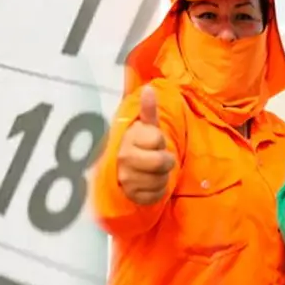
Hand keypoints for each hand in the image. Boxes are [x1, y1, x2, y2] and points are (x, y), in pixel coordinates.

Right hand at [117, 86, 175, 204]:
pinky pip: (156, 195)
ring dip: (162, 176)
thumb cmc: (137, 144)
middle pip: (162, 162)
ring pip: (160, 180)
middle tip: (160, 158)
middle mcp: (125, 158)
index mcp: (129, 138)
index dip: (159, 140)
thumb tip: (149, 88)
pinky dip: (158, 190)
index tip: (152, 142)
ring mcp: (127, 178)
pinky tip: (150, 183)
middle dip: (166, 160)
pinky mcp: (131, 195)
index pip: (158, 139)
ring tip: (152, 170)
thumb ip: (148, 110)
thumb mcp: (144, 126)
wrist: (118, 168)